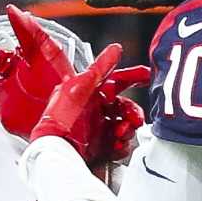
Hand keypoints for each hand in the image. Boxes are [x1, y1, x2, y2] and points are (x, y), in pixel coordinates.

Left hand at [28, 32, 127, 166]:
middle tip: (135, 118)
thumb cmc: (59, 119)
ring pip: (125, 127)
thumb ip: (99, 69)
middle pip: (124, 108)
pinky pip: (120, 147)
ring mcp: (98, 131)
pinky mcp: (100, 150)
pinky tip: (118, 145)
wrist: (54, 150)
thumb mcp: (78, 88)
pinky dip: (122, 146)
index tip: (146, 75)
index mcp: (89, 93)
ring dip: (128, 130)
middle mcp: (95, 111)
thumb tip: (114, 49)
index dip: (133, 76)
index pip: (115, 81)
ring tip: (121, 133)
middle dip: (133, 112)